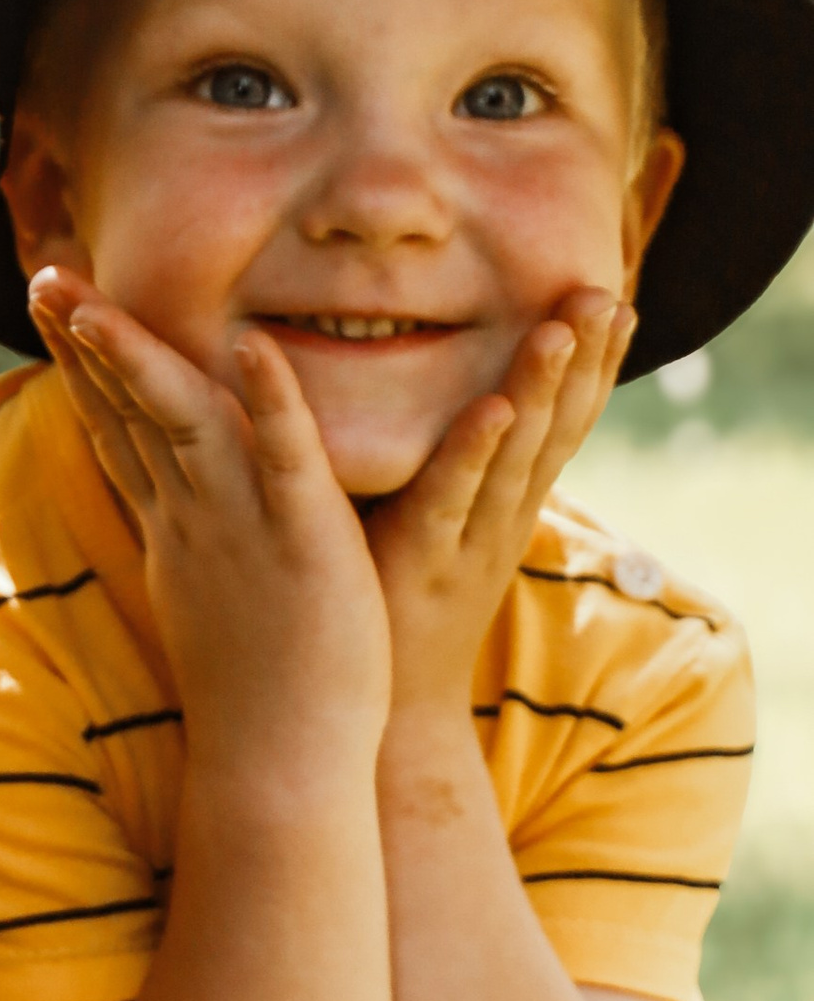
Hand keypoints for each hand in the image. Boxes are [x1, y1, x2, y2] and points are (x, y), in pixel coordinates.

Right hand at [30, 266, 390, 769]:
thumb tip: (171, 511)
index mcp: (176, 524)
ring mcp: (242, 523)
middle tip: (43, 274)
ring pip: (183, 417)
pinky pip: (286, 455)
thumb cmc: (256, 696)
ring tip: (95, 298)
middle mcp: (194, 513)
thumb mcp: (207, 599)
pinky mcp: (304, 537)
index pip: (118, 425)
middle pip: (128, 408)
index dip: (85, 363)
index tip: (53, 304)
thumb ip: (190, 540)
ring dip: (138, 353)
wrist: (280, 768)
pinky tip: (255, 343)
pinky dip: (270, 398)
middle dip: (85, 339)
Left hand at [364, 287, 632, 722]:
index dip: (591, 363)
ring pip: (517, 452)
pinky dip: (473, 449)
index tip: (615, 298)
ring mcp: (471, 536)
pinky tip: (491, 406)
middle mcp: (505, 515)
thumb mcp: (439, 518)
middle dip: (585, 358)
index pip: (563, 420)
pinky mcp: (424, 555)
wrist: (385, 707)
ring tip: (561, 325)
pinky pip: (453, 495)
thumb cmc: (399, 598)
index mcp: (511, 502)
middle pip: (557, 426)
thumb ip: (451, 460)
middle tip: (608, 292)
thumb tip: (452, 391)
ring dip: (540, 386)